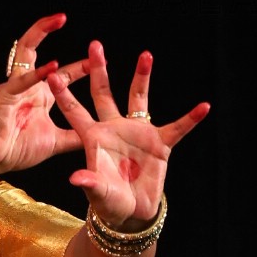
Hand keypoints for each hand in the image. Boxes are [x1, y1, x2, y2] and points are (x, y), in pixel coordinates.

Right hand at [0, 12, 92, 175]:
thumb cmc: (17, 150)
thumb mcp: (56, 142)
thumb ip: (76, 137)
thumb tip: (99, 137)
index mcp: (39, 95)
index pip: (63, 74)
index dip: (81, 67)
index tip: (101, 61)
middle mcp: (27, 86)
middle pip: (36, 50)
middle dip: (47, 30)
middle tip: (63, 17)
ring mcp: (15, 87)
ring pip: (25, 52)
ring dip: (39, 33)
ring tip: (55, 20)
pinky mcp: (5, 96)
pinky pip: (21, 81)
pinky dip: (37, 74)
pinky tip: (53, 67)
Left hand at [48, 41, 209, 227]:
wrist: (131, 211)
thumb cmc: (108, 202)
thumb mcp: (98, 192)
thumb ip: (90, 183)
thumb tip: (75, 179)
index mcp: (93, 138)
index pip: (75, 112)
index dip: (64, 94)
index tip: (53, 74)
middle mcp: (113, 129)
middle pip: (103, 93)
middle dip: (99, 70)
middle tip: (95, 45)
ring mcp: (137, 133)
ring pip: (139, 99)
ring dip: (142, 78)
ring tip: (146, 55)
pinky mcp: (159, 143)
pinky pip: (177, 128)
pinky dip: (190, 119)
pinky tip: (203, 107)